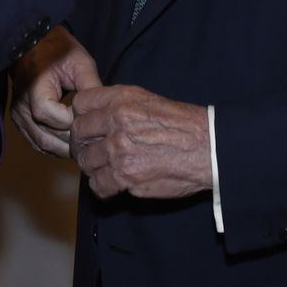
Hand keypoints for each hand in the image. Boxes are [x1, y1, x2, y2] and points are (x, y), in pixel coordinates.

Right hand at [11, 27, 101, 157]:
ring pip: (42, 144)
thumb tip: (105, 111)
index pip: (55, 118)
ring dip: (64, 147)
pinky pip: (37, 142)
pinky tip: (71, 141)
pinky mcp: (19, 121)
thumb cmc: (57, 49)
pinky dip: (54, 145)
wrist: (33, 43)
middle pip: (48, 137)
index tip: (89, 115)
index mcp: (35, 88)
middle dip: (73, 140)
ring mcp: (18, 116)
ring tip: (85, 142)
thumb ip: (91, 87)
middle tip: (94, 136)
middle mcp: (21, 106)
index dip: (74, 121)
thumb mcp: (80, 62)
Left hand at [70, 85, 213, 199]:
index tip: (88, 126)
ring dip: (93, 167)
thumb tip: (94, 113)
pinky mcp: (125, 177)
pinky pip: (97, 185)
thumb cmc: (182, 124)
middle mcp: (116, 122)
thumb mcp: (147, 99)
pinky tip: (113, 183)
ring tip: (106, 168)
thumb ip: (117, 103)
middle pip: (78, 134)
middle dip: (83, 144)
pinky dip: (103, 187)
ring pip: (85, 162)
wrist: (208, 148)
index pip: (80, 104)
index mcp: (121, 100)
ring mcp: (119, 151)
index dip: (81, 116)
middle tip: (93, 151)